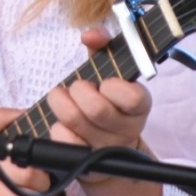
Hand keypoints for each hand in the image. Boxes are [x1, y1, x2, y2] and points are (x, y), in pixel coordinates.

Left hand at [46, 26, 153, 170]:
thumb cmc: (108, 100)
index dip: (114, 88)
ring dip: (61, 103)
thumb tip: (90, 35)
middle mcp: (126, 129)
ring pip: (75, 122)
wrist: (110, 146)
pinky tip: (61, 122)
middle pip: (97, 109)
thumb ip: (103, 47)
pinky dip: (57, 127)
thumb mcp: (110, 71)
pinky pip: (63, 140)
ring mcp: (106, 147)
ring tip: (60, 98)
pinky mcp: (85, 160)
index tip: (105, 83)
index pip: (133, 98)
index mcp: (139, 105)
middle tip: (76, 87)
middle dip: (79, 91)